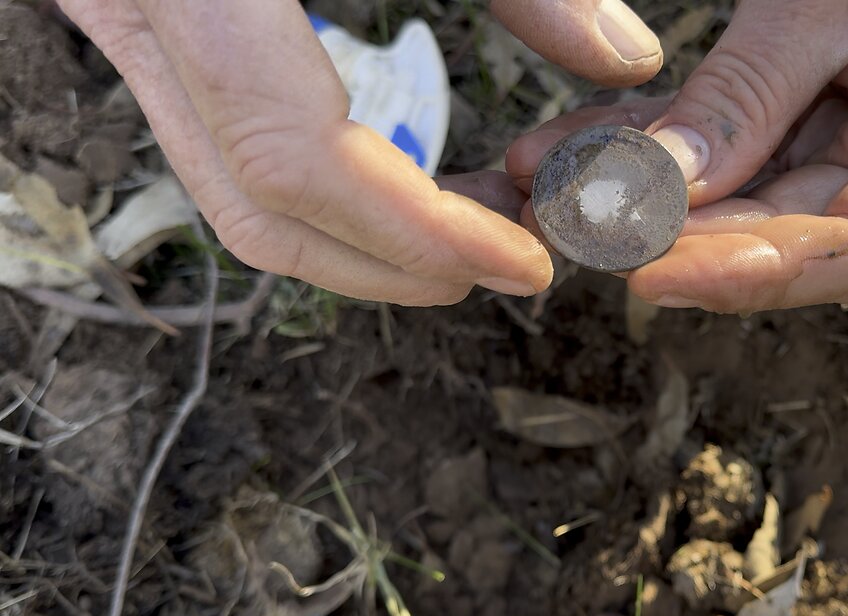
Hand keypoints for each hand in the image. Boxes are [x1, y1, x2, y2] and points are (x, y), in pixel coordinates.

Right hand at [55, 0, 667, 305]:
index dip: (420, 235)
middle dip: (397, 263)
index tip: (525, 263)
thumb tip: (628, 58)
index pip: (301, 159)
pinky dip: (334, 191)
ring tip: (483, 226)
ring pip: (236, 194)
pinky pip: (231, 146)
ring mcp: (124, 20)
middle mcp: (132, 4)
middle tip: (514, 259)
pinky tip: (422, 179)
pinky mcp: (149, 23)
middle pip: (259, 210)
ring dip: (369, 240)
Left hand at [507, 0, 847, 312]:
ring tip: (553, 193)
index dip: (763, 273)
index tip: (661, 276)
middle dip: (680, 235)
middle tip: (585, 234)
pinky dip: (644, 143)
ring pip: (737, 194)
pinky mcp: (795, 108)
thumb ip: (751, 92)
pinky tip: (566, 151)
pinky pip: (716, 142)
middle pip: (788, 229)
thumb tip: (660, 191)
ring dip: (643, 195)